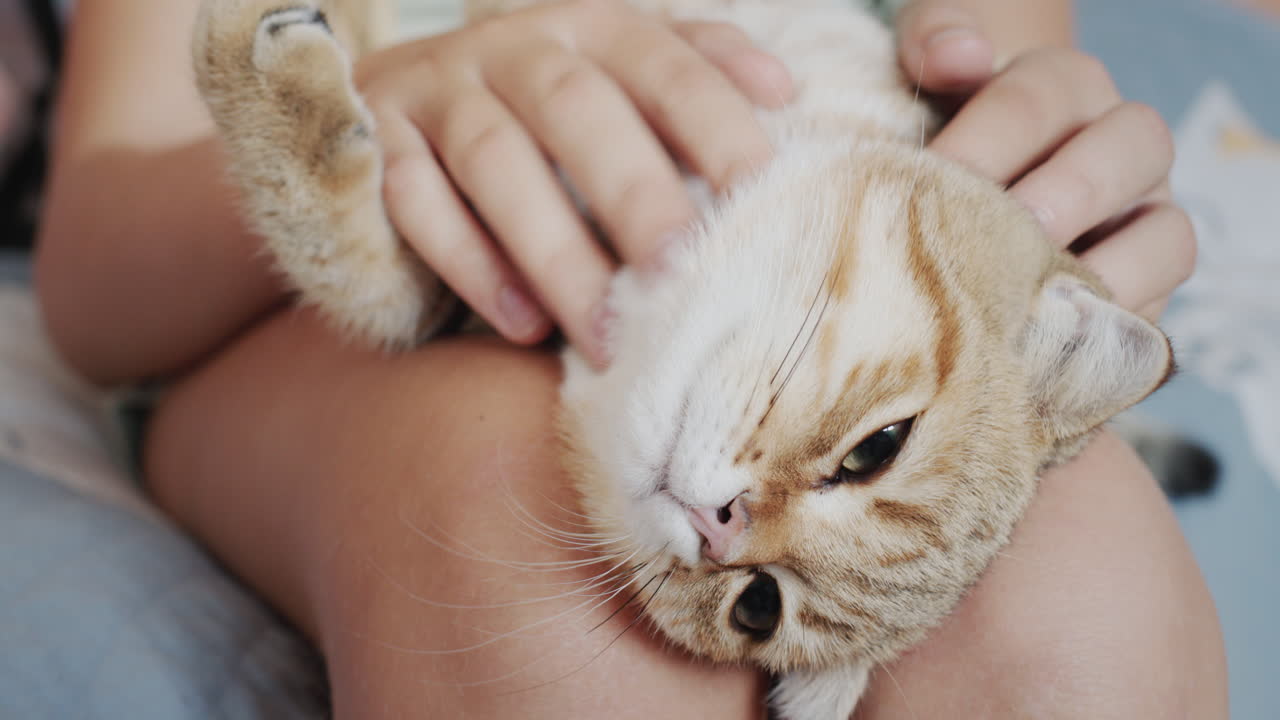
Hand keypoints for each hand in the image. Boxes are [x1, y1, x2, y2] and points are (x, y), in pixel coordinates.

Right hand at [354, 0, 791, 365]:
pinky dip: (470, 263)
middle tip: (682, 274)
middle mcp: (512, 47)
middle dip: (634, 192)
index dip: (713, 121)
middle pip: (576, 110)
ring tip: (608, 331)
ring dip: (556, 251)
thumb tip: (781, 89)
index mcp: (586, 27)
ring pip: (493, 161)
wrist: (385, 101)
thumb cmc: (532, 106)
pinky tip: (524, 322)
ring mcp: (436, 90)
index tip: (763, 193)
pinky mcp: (375, 143)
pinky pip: (415, 201)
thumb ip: (687, 74)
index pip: (660, 63)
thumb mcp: (609, 73)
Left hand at [895, 2, 1194, 320]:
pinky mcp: (1147, 290)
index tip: (922, 189)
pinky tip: (1036, 347)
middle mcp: (1123, 143)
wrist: (966, 199)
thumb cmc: (939, 132)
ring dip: (1095, 274)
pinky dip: (1101, 331)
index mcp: (1067, 83)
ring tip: (1020, 303)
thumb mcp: (926, 73)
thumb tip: (958, 55)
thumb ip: (932, 43)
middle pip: (1128, 151)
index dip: (980, 145)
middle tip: (985, 244)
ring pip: (1167, 237)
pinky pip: (1151, 313)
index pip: (1036, 100)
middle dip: (1054, 202)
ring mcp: (1148, 217)